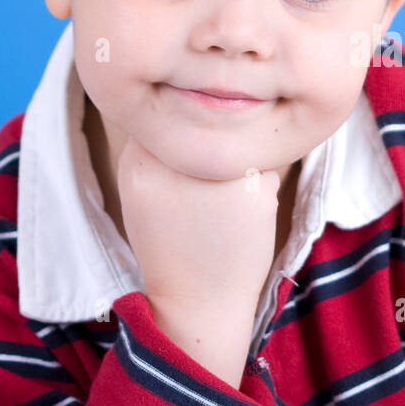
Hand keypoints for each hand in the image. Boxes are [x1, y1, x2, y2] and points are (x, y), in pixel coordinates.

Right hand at [116, 133, 281, 315]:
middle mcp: (174, 159)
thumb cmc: (171, 244)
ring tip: (222, 209)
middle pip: (209, 126)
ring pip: (239, 143)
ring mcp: (215, 171)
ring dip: (239, 166)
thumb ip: (157, 149)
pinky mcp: (252, 185)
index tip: (189, 167)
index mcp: (139, 160)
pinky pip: (265, 164)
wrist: (196, 300)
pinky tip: (242, 218)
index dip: (187, 138)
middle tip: (208, 194)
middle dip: (215, 150)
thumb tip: (190, 105)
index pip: (172, 116)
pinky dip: (260, 186)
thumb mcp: (142, 193)